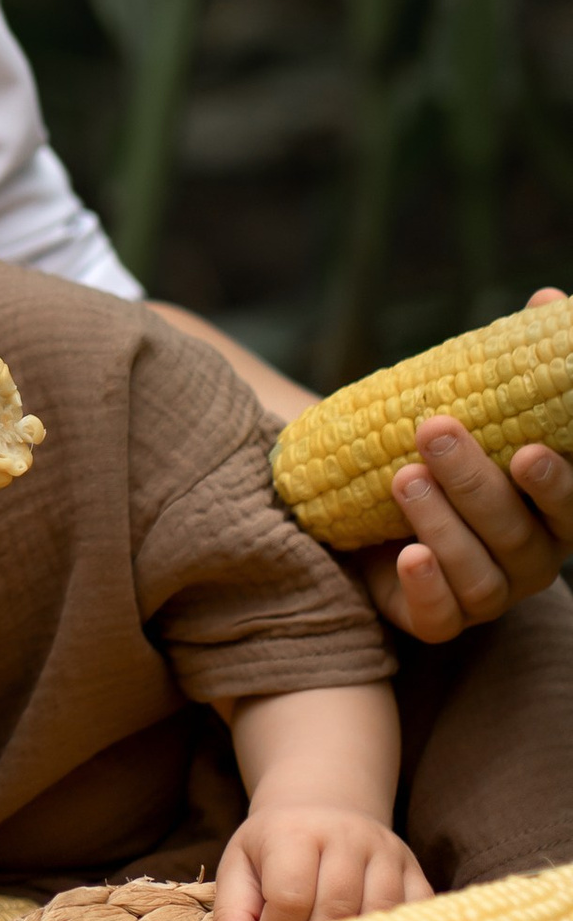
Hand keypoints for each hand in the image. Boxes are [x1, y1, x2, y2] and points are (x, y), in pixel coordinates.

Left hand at [213, 802, 428, 920]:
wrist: (323, 808)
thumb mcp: (240, 866)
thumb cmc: (274, 848)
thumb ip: (233, 911)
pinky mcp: (414, 870)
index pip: (291, 895)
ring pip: (379, 915)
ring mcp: (387, 852)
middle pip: (337, 909)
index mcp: (295, 832)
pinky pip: (415, 914)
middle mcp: (347, 836)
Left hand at [355, 293, 572, 643]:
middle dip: (476, 482)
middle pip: (518, 532)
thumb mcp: (478, 402)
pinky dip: (427, 589)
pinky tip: (408, 557)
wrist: (367, 502)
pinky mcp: (438, 618)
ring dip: (443, 523)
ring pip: (482, 575)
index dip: (560, 483)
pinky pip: (442, 619)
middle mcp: (533, 557)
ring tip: (403, 476)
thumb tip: (546, 301)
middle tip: (433, 431)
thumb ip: (517, 362)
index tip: (528, 451)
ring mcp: (490, 593)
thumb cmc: (447, 449)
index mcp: (555, 509)